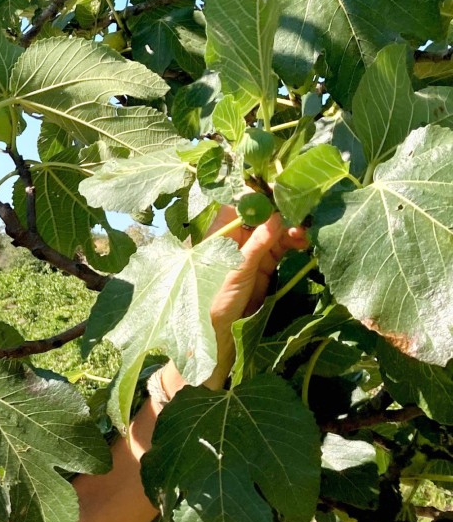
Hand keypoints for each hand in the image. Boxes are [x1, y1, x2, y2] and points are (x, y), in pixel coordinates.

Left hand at [162, 204, 308, 394]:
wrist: (216, 335)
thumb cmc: (213, 301)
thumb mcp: (235, 270)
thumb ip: (256, 243)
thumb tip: (275, 215)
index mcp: (218, 232)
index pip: (239, 201)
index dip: (260, 192)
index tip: (285, 186)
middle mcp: (234, 236)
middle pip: (262, 212)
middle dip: (284, 208)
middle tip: (306, 206)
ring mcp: (250, 249)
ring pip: (276, 228)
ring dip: (293, 225)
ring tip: (307, 230)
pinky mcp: (263, 263)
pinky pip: (282, 245)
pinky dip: (294, 240)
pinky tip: (305, 240)